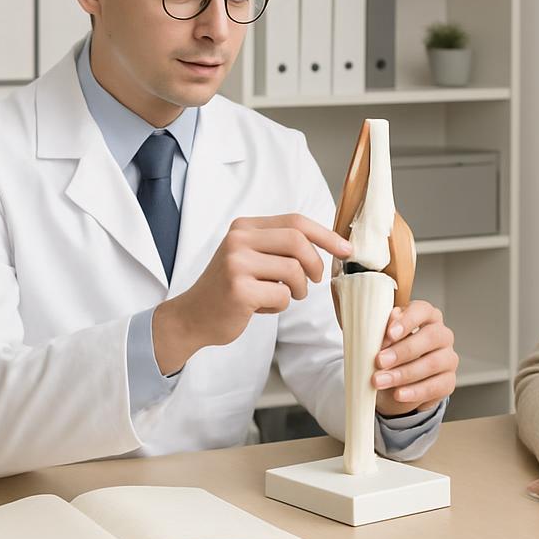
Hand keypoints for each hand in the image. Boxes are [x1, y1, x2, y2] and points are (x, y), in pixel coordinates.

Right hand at [152, 214, 351, 374]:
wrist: (192, 317)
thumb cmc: (231, 288)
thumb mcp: (251, 256)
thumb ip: (281, 245)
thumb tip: (332, 243)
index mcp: (245, 227)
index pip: (296, 222)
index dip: (326, 235)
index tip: (346, 249)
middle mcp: (238, 240)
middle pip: (297, 241)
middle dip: (315, 263)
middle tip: (314, 280)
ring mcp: (236, 263)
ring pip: (293, 270)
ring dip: (299, 289)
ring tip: (286, 296)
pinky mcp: (238, 289)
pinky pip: (282, 295)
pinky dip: (280, 305)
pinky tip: (261, 306)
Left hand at [373, 301, 457, 416]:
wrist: (393, 387)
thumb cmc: (389, 355)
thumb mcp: (384, 343)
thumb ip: (388, 331)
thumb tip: (393, 315)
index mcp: (427, 316)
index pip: (423, 310)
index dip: (408, 320)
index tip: (390, 333)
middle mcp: (442, 335)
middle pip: (430, 337)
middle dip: (402, 350)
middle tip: (379, 361)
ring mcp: (448, 358)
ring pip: (432, 363)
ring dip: (404, 373)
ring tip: (381, 381)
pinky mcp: (449, 381)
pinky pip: (435, 386)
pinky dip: (414, 391)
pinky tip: (398, 394)